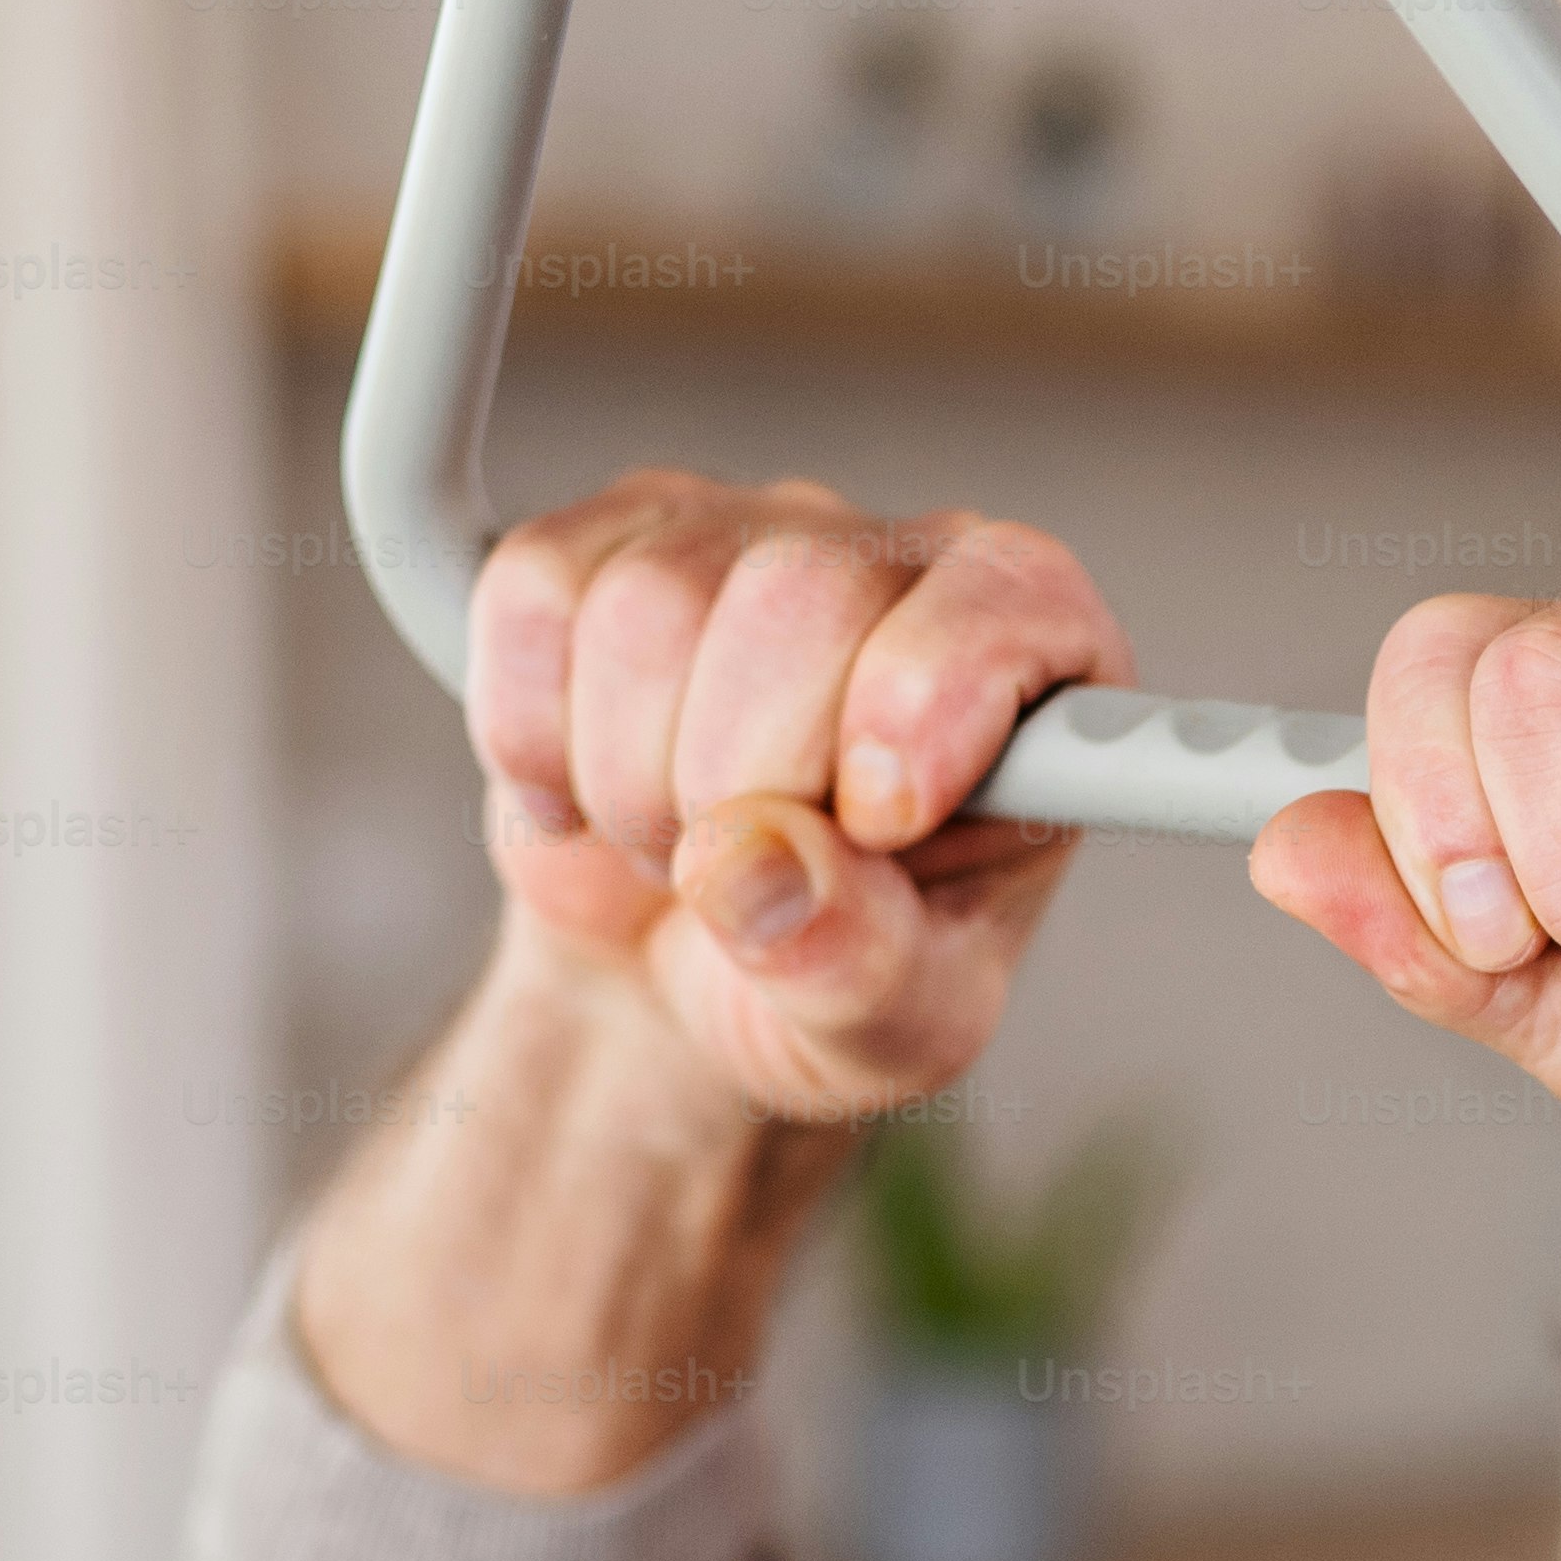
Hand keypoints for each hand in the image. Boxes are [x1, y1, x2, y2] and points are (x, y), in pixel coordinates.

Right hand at [467, 467, 1134, 1124]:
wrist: (680, 972)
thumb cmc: (829, 975)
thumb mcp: (892, 1025)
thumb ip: (859, 959)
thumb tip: (761, 865)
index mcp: (1029, 668)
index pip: (1005, 600)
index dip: (920, 705)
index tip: (877, 824)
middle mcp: (897, 569)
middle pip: (799, 595)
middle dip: (743, 782)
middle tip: (749, 877)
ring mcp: (745, 534)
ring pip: (651, 602)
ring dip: (631, 779)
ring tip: (672, 843)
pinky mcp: (605, 542)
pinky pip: (533, 594)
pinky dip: (530, 731)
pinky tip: (583, 788)